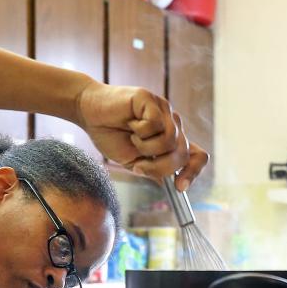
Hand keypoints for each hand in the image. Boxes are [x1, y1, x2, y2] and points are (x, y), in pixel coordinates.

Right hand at [75, 82, 208, 190]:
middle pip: (183, 153)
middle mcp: (172, 124)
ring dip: (147, 148)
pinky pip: (155, 124)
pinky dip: (139, 131)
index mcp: (172, 140)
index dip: (193, 172)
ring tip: (132, 139)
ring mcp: (164, 110)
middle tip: (140, 166)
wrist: (88, 114)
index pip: (198, 155)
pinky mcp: (151, 100)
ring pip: (171, 140)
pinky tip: (130, 123)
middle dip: (161, 167)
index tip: (179, 188)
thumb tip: (172, 183)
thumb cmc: (111, 136)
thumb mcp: (135, 161)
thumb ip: (154, 170)